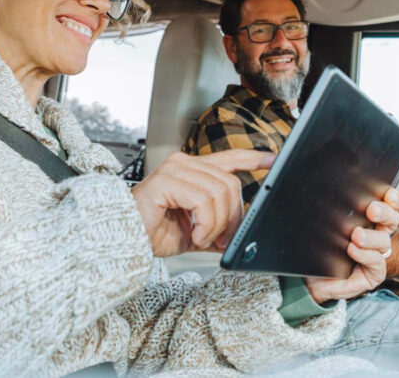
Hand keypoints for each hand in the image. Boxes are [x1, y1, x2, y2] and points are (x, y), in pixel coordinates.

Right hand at [131, 150, 274, 257]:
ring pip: (220, 192)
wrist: (125, 240)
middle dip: (232, 217)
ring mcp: (176, 169)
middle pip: (231, 183)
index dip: (253, 159)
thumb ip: (219, 226)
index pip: (230, 158)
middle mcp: (185, 163)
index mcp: (194, 171)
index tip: (273, 160)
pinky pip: (203, 200)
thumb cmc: (152, 232)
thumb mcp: (197, 230)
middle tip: (221, 239)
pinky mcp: (166, 180)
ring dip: (216, 224)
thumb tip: (242, 233)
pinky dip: (205, 223)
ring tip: (202, 238)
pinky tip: (194, 234)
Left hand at [304, 187, 398, 304]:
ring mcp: (376, 256)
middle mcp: (376, 236)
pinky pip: (376, 263)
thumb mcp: (324, 226)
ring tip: (356, 235)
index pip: (389, 206)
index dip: (393, 199)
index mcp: (369, 221)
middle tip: (372, 210)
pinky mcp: (373, 274)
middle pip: (392, 220)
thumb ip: (333, 212)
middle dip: (385, 212)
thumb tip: (332, 195)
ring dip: (371, 237)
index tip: (388, 194)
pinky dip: (365, 255)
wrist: (309, 280)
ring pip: (384, 241)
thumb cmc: (318, 250)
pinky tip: (352, 250)